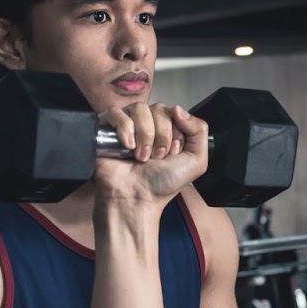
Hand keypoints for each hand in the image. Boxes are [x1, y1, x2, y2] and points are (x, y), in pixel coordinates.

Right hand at [92, 101, 208, 209]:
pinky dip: (124, 129)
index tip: (172, 154)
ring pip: (139, 109)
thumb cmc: (163, 184)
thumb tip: (178, 108)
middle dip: (161, 136)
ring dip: (144, 135)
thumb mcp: (196, 161)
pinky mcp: (106, 128)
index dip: (175, 133)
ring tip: (141, 157)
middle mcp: (147, 125)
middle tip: (156, 157)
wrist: (137, 199)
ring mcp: (127, 125)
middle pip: (158, 109)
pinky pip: (116, 112)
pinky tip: (127, 147)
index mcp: (167, 129)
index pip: (174, 112)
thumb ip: (199, 131)